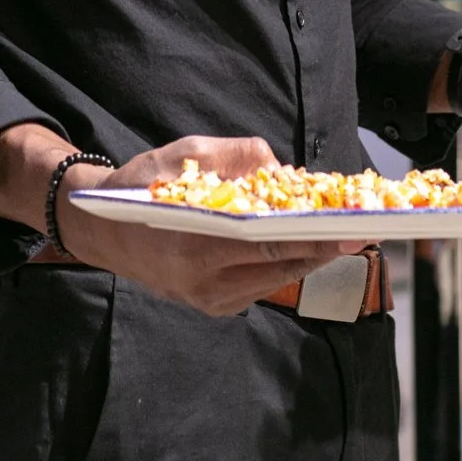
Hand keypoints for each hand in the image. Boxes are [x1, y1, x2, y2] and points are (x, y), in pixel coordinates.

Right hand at [0, 126, 357, 319]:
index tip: (349, 227)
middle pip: (280, 266)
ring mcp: (208, 300)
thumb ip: (233, 156)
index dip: (314, 236)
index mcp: (196, 243)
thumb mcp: (183, 153)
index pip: (269, 243)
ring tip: (339, 234)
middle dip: (323, 248)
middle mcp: (204, 281)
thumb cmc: (141, 186)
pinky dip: (283, 265)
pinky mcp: (212, 307)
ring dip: (307, 257)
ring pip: (275, 280)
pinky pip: (260, 286)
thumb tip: (278, 166)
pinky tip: (300, 245)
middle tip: (360, 231)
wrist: (100, 231)